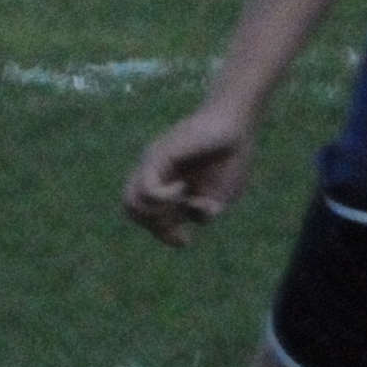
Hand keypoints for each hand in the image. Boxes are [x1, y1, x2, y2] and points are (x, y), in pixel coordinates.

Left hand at [124, 103, 257, 244]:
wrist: (235, 126)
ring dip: (158, 215)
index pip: (146, 219)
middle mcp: (154, 178)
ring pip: (131, 204)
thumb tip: (190, 217)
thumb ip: (203, 214)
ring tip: (182, 200)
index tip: (185, 240)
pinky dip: (165, 197)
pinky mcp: (157, 157)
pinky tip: (183, 188)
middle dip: (158, 227)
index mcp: (166, 190)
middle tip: (183, 216)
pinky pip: (147, 189)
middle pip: (133, 213)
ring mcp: (152, 166)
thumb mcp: (219, 197)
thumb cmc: (230, 159)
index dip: (163, 236)